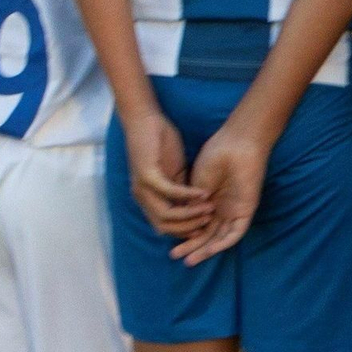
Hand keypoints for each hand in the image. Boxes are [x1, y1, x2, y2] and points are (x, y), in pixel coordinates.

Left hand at [122, 110, 209, 238]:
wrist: (145, 121)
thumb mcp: (174, 173)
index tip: (206, 227)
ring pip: (166, 215)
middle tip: (210, 221)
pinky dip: (188, 195)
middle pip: (164, 227)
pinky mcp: (147, 175)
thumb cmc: (160, 144)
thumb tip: (195, 207)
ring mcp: (142, 187)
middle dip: (189, 228)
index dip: (185, 231)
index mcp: (148, 198)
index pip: (165, 226)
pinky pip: (169, 192)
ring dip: (190, 215)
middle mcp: (142, 197)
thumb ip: (182, 191)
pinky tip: (204, 192)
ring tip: (209, 209)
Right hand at [172, 120, 273, 264]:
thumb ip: (188, 202)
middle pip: (207, 234)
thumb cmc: (214, 157)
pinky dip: (222, 243)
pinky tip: (208, 251)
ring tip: (188, 261)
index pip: (196, 223)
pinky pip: (235, 233)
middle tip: (173, 256)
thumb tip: (175, 219)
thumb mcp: (195, 185)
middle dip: (191, 246)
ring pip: (220, 238)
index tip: (165, 238)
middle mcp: (223, 209)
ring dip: (204, 250)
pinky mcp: (246, 211)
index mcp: (210, 200)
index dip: (182, 233)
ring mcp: (235, 211)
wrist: (233, 146)